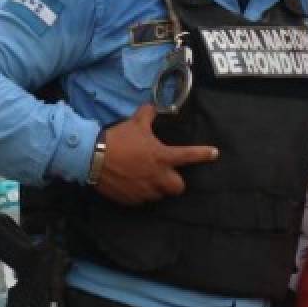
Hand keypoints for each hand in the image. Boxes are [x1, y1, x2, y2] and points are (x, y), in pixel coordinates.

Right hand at [92, 103, 218, 203]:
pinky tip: (133, 184)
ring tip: (147, 178)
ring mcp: (145, 190)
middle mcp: (158, 176)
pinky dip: (141, 193)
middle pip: (178, 187)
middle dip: (176, 182)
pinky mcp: (132, 200)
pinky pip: (142, 200)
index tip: (214, 154)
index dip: (204, 154)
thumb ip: (148, 115)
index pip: (189, 156)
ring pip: (160, 195)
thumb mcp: (135, 123)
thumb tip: (153, 106)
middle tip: (168, 174)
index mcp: (162, 157)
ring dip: (157, 187)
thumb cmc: (117, 139)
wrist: (93, 157)